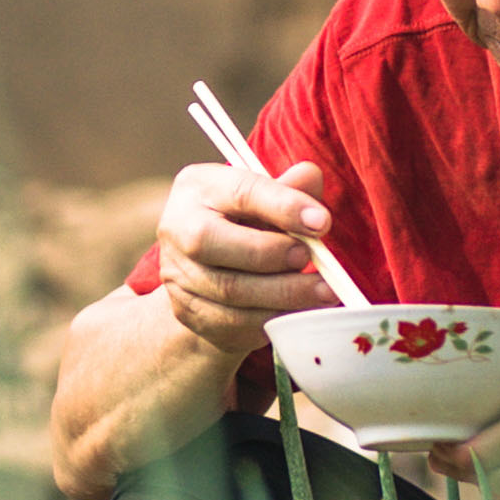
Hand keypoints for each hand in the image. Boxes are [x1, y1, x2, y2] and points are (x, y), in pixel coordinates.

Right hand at [153, 161, 343, 359]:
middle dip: (271, 254)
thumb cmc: (246, 221)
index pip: (239, 191)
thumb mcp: (265, 198)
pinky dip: (271, 319)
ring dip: (283, 293)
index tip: (322, 222)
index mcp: (197, 186)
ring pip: (228, 290)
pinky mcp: (187, 311)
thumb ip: (288, 188)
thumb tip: (310, 175)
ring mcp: (177, 274)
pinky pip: (231, 323)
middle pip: (211, 242)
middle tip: (312, 260)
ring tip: (323, 291)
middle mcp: (176, 227)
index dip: (283, 206)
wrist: (211, 266)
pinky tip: (299, 312)